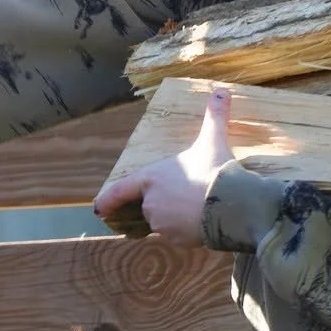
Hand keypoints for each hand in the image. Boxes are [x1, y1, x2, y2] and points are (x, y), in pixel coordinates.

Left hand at [92, 86, 235, 246]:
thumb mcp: (212, 140)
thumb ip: (214, 116)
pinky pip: (176, 236)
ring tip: (198, 208)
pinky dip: (186, 231)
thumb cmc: (215, 171)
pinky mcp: (175, 240)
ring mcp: (161, 224)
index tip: (98, 209)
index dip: (108, 200)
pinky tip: (202, 223)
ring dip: (175, 218)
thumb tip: (221, 90)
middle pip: (151, 205)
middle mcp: (150, 203)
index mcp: (151, 179)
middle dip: (165, 203)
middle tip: (186, 197)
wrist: (232, 204)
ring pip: (164, 222)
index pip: (120, 190)